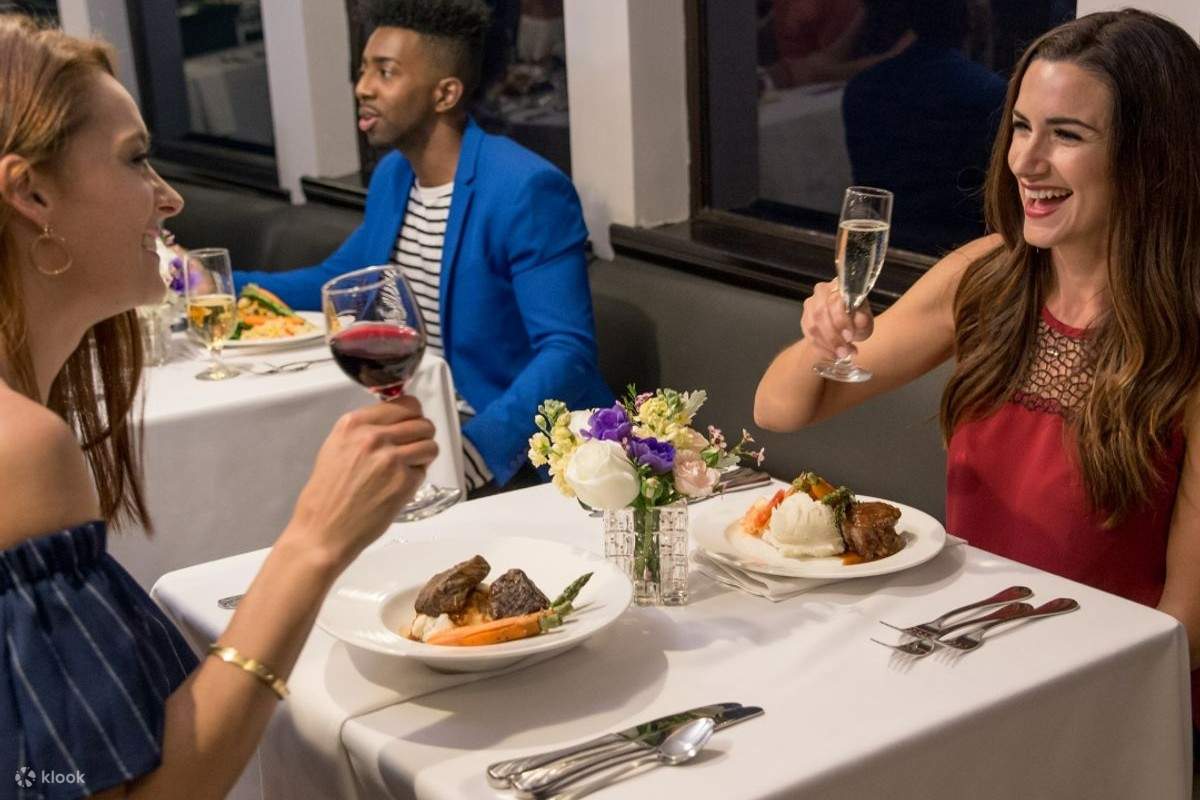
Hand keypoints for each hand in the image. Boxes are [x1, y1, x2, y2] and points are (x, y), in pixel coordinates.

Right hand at [287, 396, 437, 565]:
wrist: (323, 530)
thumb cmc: (326, 494)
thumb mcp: (336, 448)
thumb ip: (365, 431)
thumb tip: (396, 423)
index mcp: (354, 423)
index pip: (404, 404)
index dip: (412, 417)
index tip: (409, 427)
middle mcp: (374, 436)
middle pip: (422, 423)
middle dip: (421, 436)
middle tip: (411, 451)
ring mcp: (391, 458)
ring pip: (430, 445)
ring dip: (424, 456)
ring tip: (408, 468)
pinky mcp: (404, 481)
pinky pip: (424, 471)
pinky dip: (416, 479)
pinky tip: (398, 487)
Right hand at [800, 280, 873, 361]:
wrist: (846, 326)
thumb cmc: (857, 319)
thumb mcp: (865, 320)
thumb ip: (863, 319)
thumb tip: (860, 320)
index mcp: (838, 286)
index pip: (835, 300)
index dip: (841, 319)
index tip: (849, 336)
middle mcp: (821, 292)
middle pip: (820, 314)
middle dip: (833, 336)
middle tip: (845, 351)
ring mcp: (810, 306)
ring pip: (812, 326)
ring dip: (827, 344)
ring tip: (842, 354)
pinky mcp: (804, 320)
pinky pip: (808, 336)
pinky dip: (822, 349)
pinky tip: (833, 355)